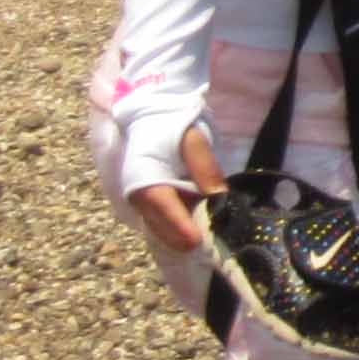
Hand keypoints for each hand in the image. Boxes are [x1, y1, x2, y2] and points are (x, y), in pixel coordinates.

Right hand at [130, 125, 225, 256]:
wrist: (150, 117)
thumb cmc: (172, 126)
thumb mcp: (194, 141)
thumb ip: (205, 168)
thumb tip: (219, 197)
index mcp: (145, 179)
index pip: (163, 210)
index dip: (181, 227)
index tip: (198, 241)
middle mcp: (138, 196)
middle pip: (161, 228)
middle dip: (185, 237)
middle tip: (213, 242)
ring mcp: (142, 203)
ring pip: (162, 231)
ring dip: (183, 236)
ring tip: (210, 238)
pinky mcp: (149, 205)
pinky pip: (163, 225)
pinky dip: (180, 230)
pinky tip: (200, 228)